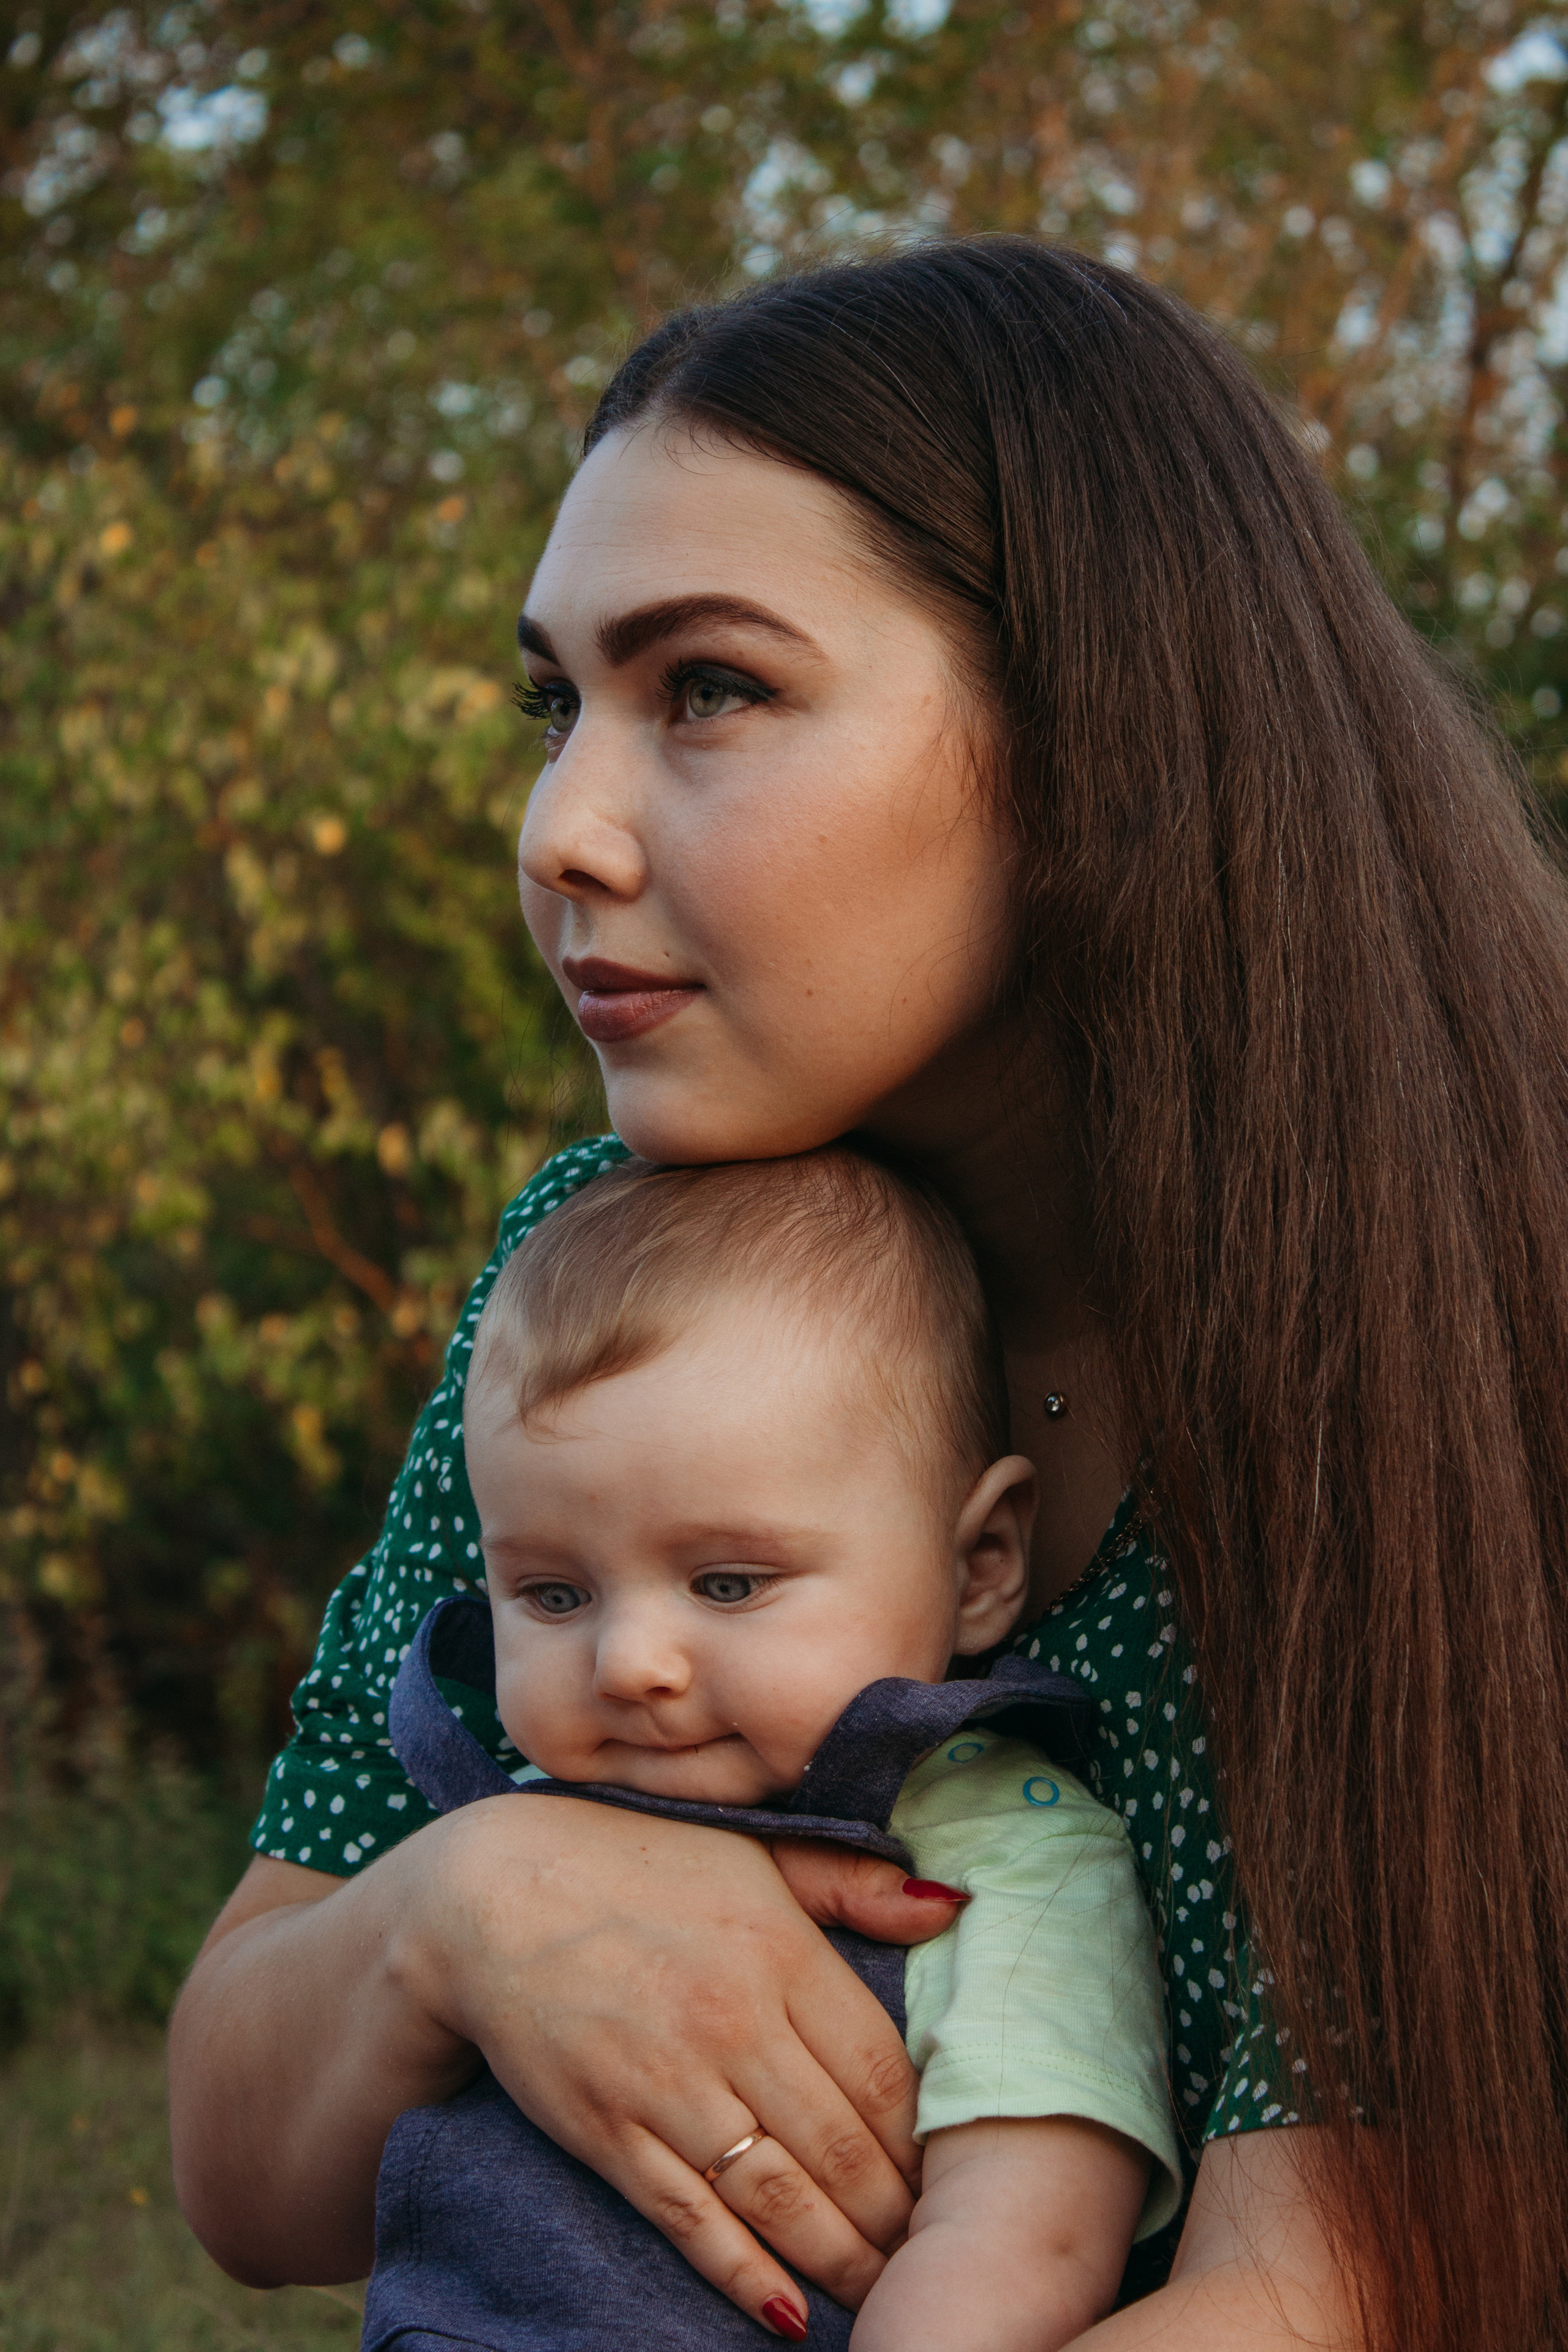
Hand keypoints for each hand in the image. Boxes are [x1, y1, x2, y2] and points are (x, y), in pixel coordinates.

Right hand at [172, 1798, 965, 2325]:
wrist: (489, 1891)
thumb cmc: (638, 1864)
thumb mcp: (754, 1851)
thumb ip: (853, 1882)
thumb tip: (953, 1910)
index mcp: (780, 1950)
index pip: (885, 2072)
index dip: (930, 2138)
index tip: (958, 2176)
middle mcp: (733, 2022)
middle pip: (844, 2148)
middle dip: (898, 2217)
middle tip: (933, 2256)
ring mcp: (668, 2084)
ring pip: (780, 2198)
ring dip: (841, 2260)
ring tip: (885, 2296)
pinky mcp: (607, 2131)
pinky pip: (692, 2221)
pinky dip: (745, 2277)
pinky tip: (789, 2314)